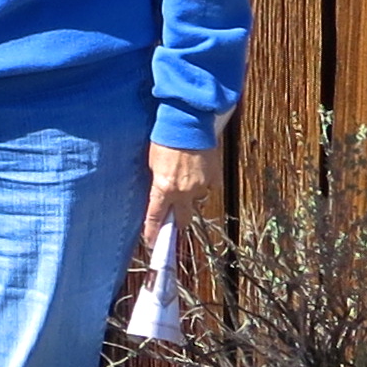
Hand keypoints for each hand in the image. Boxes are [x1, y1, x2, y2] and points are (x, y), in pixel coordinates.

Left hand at [143, 141, 215, 256]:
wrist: (188, 124)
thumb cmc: (164, 140)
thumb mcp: (152, 164)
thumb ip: (157, 182)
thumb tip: (159, 193)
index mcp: (164, 188)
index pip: (156, 216)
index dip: (153, 231)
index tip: (152, 242)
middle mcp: (184, 191)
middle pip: (183, 218)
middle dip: (178, 223)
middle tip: (175, 223)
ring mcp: (201, 186)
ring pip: (196, 201)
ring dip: (190, 197)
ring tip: (185, 182)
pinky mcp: (214, 177)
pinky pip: (208, 188)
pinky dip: (202, 184)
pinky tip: (197, 173)